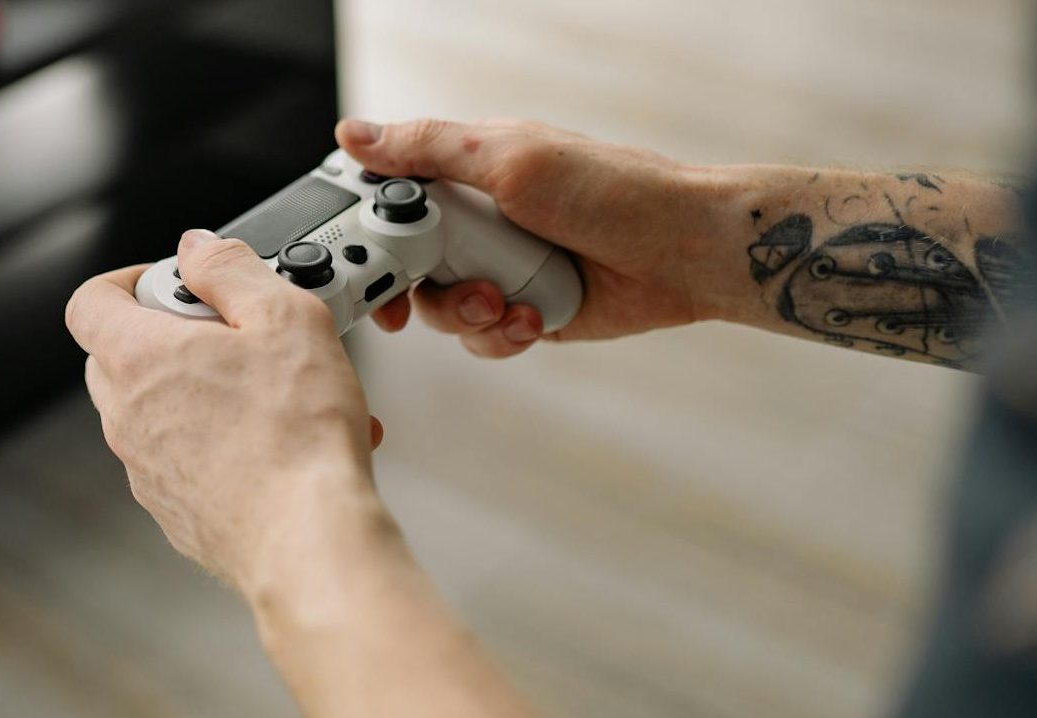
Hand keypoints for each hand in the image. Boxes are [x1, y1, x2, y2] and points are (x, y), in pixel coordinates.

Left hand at [65, 230, 389, 592]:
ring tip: (278, 394)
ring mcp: (146, 470)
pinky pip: (183, 458)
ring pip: (156, 409)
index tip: (178, 282)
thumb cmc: (298, 437)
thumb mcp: (283, 315)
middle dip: (172, 334)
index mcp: (139, 358)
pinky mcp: (174, 511)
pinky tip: (280, 441)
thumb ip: (232, 268)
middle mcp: (127, 417)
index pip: (90, 300)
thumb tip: (198, 248)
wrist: (310, 538)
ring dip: (205, 390)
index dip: (129, 279)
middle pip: (119, 354)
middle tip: (234, 334)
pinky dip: (220, 442)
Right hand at [338, 117, 716, 357]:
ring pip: (442, 309)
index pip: (392, 198)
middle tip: (416, 296)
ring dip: (465, 313)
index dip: (369, 230)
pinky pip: (482, 338)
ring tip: (503, 302)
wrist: (683, 251)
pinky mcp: (524, 313)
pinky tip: (530, 319)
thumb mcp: (509, 158)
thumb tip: (353, 135)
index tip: (363, 255)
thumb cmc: (611, 189)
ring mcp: (501, 270)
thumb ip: (427, 149)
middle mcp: (479, 222)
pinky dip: (499, 335)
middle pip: (405, 264)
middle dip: (412, 286)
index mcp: (469, 173)